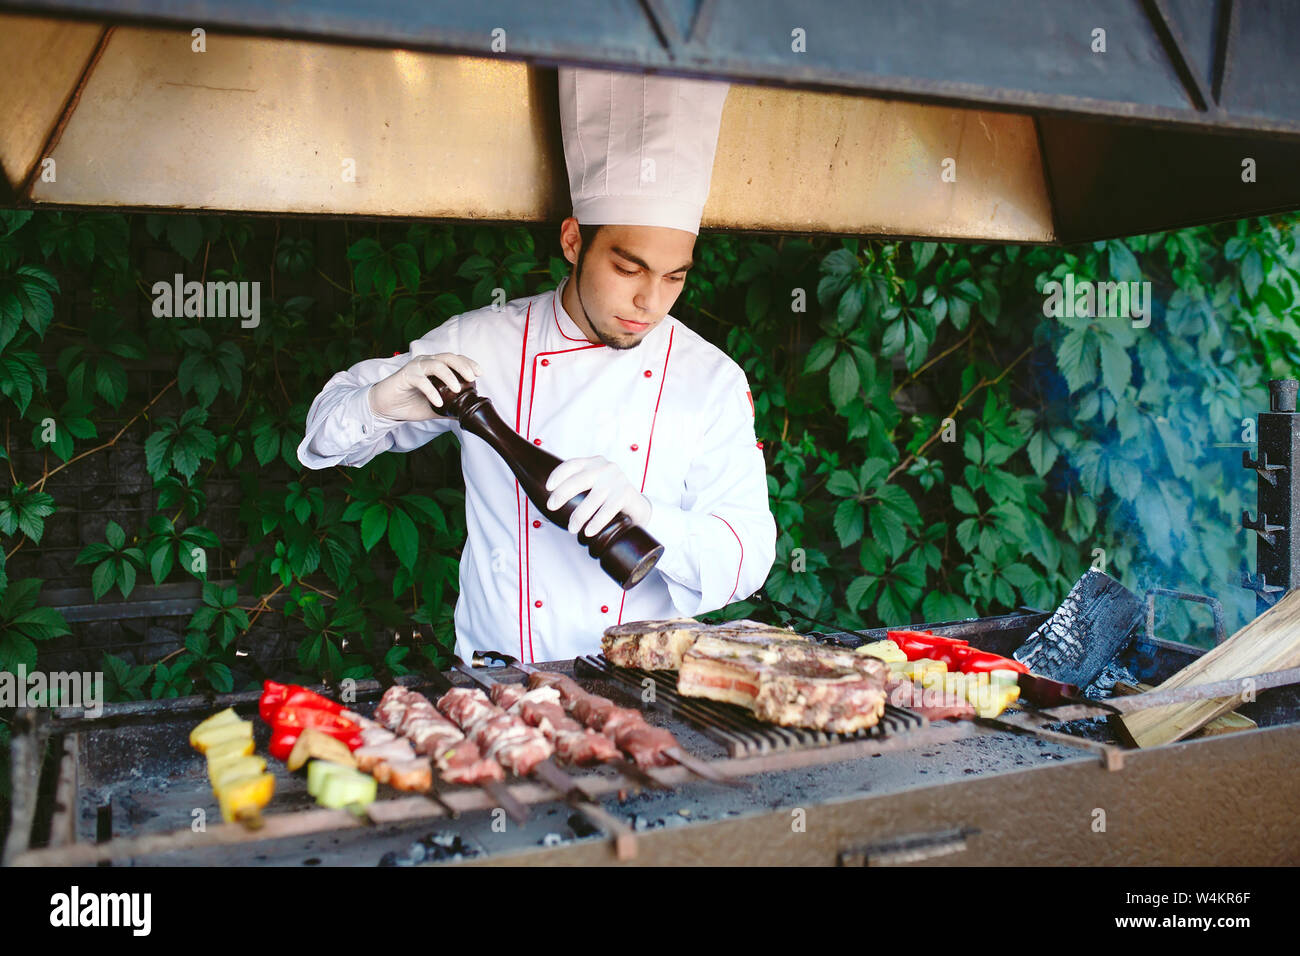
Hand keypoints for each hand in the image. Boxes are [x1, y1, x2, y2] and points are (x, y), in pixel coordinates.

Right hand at [368, 353, 482, 420]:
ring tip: (457, 389)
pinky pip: (421, 380)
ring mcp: (415, 367)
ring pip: (436, 364)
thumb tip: (469, 415)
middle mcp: (426, 362)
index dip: (468, 364)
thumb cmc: (411, 403)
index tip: (480, 373)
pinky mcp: (405, 376)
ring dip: (449, 376)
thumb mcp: (436, 408)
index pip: (455, 360)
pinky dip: (431, 391)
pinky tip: (438, 401)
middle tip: (472, 377)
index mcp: (435, 366)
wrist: (386, 407)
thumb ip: (451, 408)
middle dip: (463, 366)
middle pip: (448, 357)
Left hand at [544, 455, 651, 536]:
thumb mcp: (592, 486)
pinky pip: (609, 509)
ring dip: (580, 515)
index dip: (558, 474)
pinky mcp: (627, 493)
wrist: (636, 507)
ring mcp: (618, 479)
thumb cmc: (608, 498)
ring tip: (572, 528)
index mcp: (594, 463)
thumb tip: (551, 501)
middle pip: (580, 479)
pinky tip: (589, 531)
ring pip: (593, 498)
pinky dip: (597, 521)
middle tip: (551, 507)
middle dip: (563, 493)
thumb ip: (577, 487)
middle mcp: (606, 468)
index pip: (573, 464)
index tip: (548, 488)